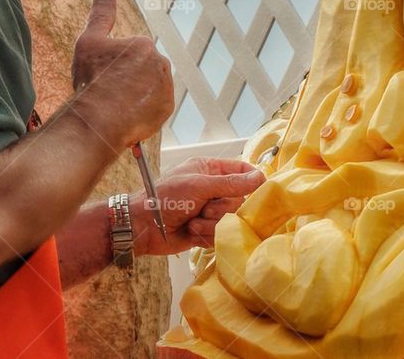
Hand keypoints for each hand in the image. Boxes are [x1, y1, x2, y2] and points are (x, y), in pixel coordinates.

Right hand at [71, 0, 173, 150]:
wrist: (98, 120)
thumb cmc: (92, 80)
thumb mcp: (88, 42)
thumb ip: (100, 15)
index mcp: (144, 44)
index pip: (129, 53)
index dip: (112, 66)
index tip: (102, 77)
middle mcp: (161, 63)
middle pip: (141, 70)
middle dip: (127, 79)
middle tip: (108, 92)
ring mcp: (166, 87)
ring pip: (149, 87)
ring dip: (136, 94)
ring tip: (116, 106)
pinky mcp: (166, 109)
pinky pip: (154, 107)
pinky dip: (142, 110)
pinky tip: (125, 115)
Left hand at [131, 157, 266, 255]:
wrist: (143, 226)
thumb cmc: (165, 198)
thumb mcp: (199, 185)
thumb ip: (230, 183)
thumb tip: (260, 177)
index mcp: (209, 170)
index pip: (241, 171)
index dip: (252, 180)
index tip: (260, 189)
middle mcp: (212, 189)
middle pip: (239, 199)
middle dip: (222, 207)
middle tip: (205, 207)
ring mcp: (209, 210)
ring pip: (231, 219)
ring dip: (212, 222)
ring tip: (193, 220)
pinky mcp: (206, 230)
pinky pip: (221, 233)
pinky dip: (207, 233)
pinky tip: (191, 230)